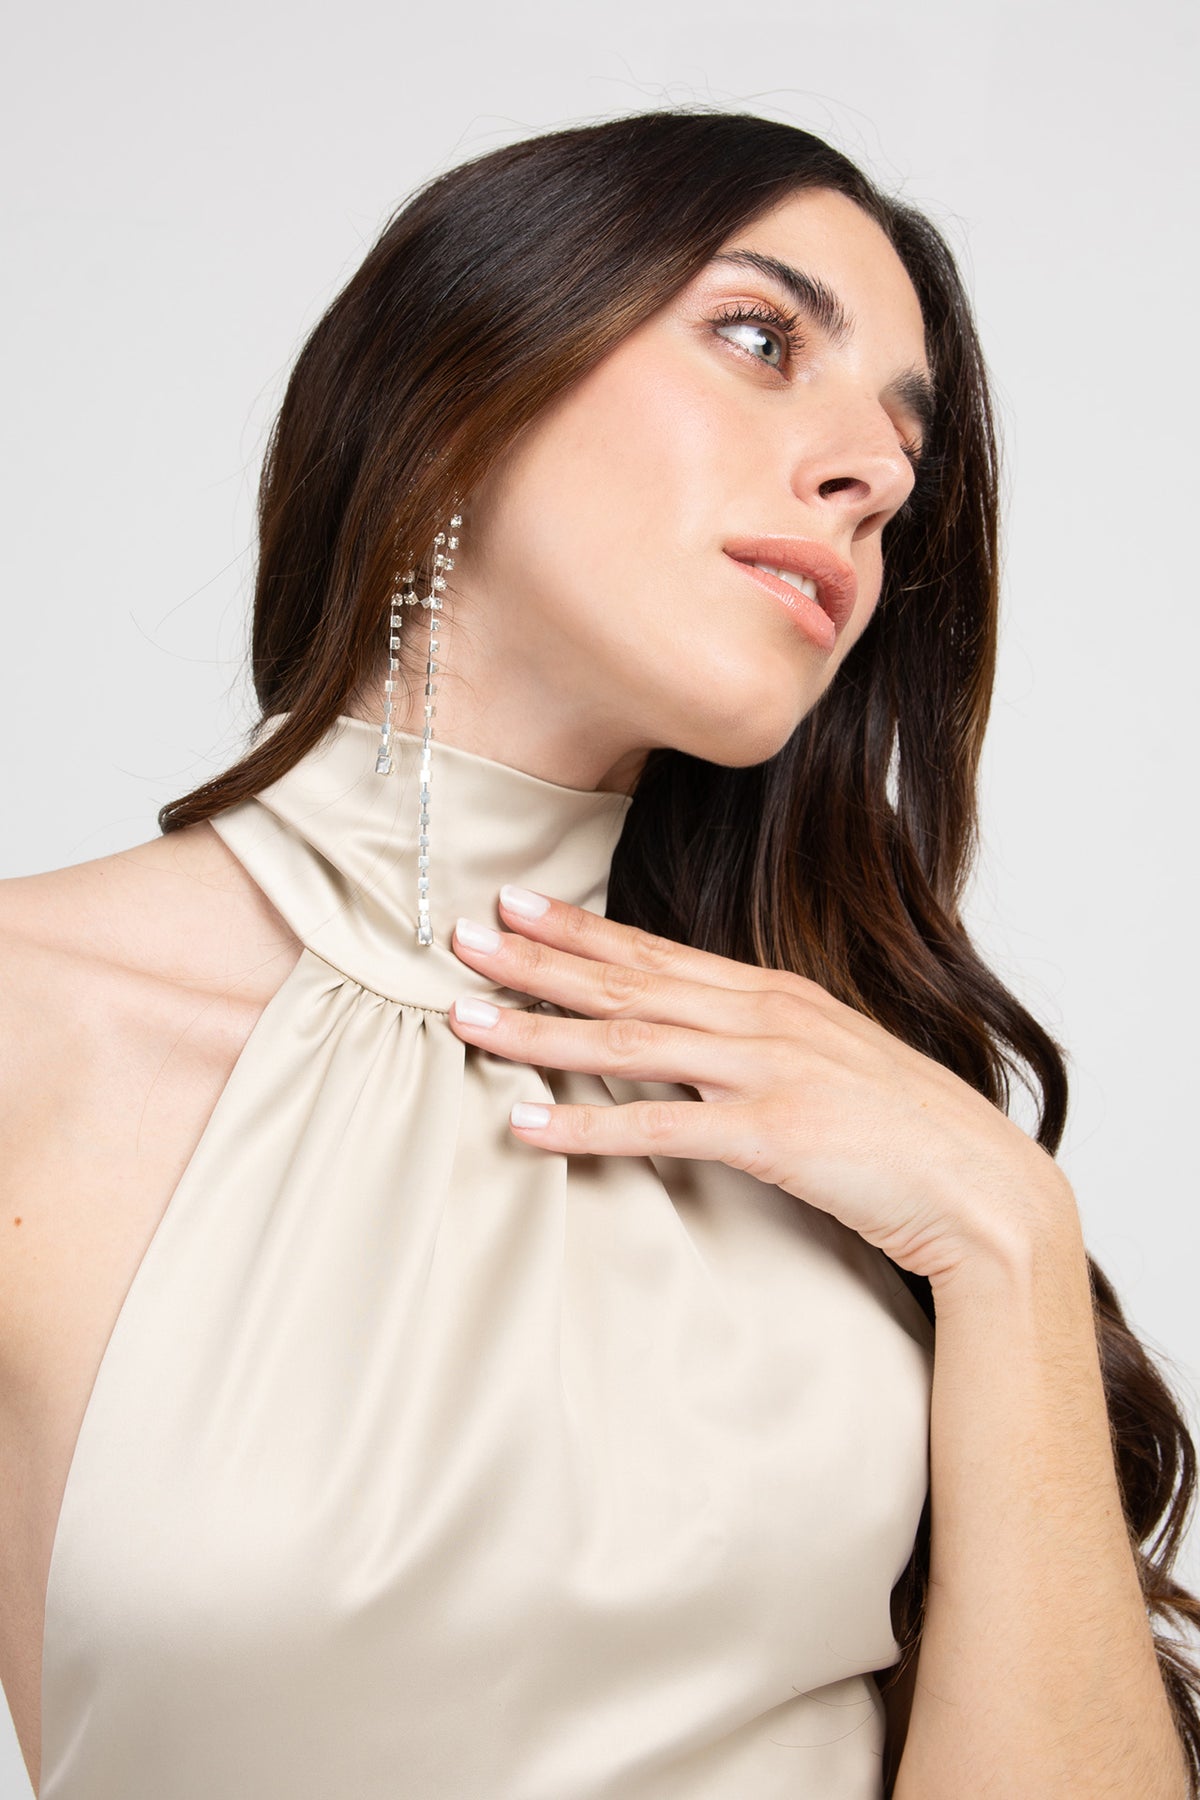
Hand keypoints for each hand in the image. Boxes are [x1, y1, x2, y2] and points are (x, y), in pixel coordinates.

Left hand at [447, 885, 1075, 1288]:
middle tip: (459, 934)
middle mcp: (764, 1017)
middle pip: (628, 978)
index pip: (656, 951)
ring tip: (464, 1017)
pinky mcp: (772, 1133)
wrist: (985, 1189)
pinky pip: (659, 1126)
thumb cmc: (908, 1132)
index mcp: (776, 995)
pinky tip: (526, 1125)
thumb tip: (696, 1042)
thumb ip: (761, 1044)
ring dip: (538, 1028)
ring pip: (629, 1038)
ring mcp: (768, 1070)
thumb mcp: (830, 1063)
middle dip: (537, 956)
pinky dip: (586, 1125)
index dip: (578, 928)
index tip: (513, 904)